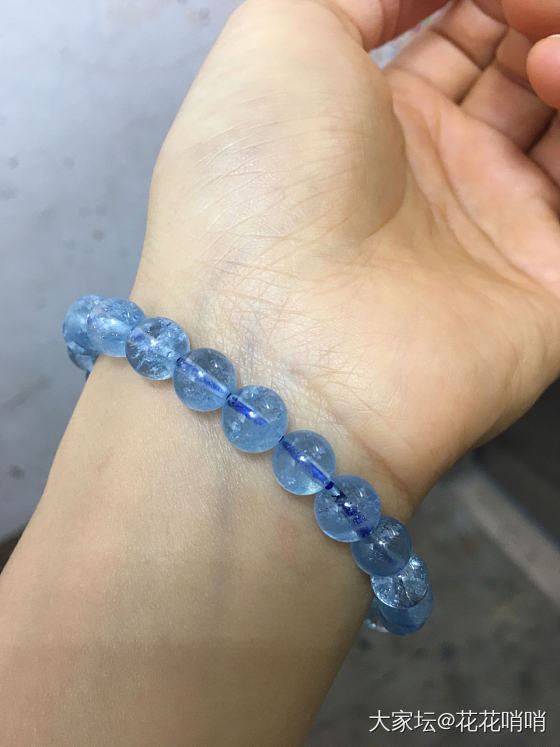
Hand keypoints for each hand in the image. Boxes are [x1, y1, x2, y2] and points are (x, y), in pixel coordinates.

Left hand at [133, 0, 559, 517]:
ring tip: (542, 62)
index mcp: (375, 118)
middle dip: (537, 22)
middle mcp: (439, 174)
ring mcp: (496, 230)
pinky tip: (558, 90)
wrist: (274, 344)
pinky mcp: (546, 288)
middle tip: (530, 21)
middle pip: (524, 72)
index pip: (467, 32)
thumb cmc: (254, 185)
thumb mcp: (280, 40)